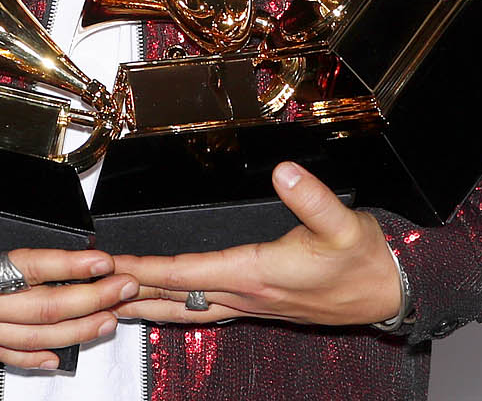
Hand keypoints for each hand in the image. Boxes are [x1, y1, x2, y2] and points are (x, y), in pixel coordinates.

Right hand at [0, 158, 137, 369]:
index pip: (23, 271)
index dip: (64, 265)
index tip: (100, 259)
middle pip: (42, 310)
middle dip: (89, 300)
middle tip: (126, 288)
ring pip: (31, 337)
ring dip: (74, 331)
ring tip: (111, 322)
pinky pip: (2, 352)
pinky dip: (34, 358)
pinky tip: (56, 361)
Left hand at [112, 162, 403, 326]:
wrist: (391, 290)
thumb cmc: (365, 260)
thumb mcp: (343, 223)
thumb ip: (312, 198)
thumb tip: (285, 171)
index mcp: (257, 273)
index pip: (187, 273)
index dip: (146, 267)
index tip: (113, 264)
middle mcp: (248, 294)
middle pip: (175, 296)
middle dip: (131, 291)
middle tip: (90, 286)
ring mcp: (252, 304)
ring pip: (187, 308)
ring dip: (148, 303)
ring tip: (111, 300)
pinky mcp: (260, 304)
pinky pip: (206, 309)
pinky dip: (177, 306)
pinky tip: (165, 305)